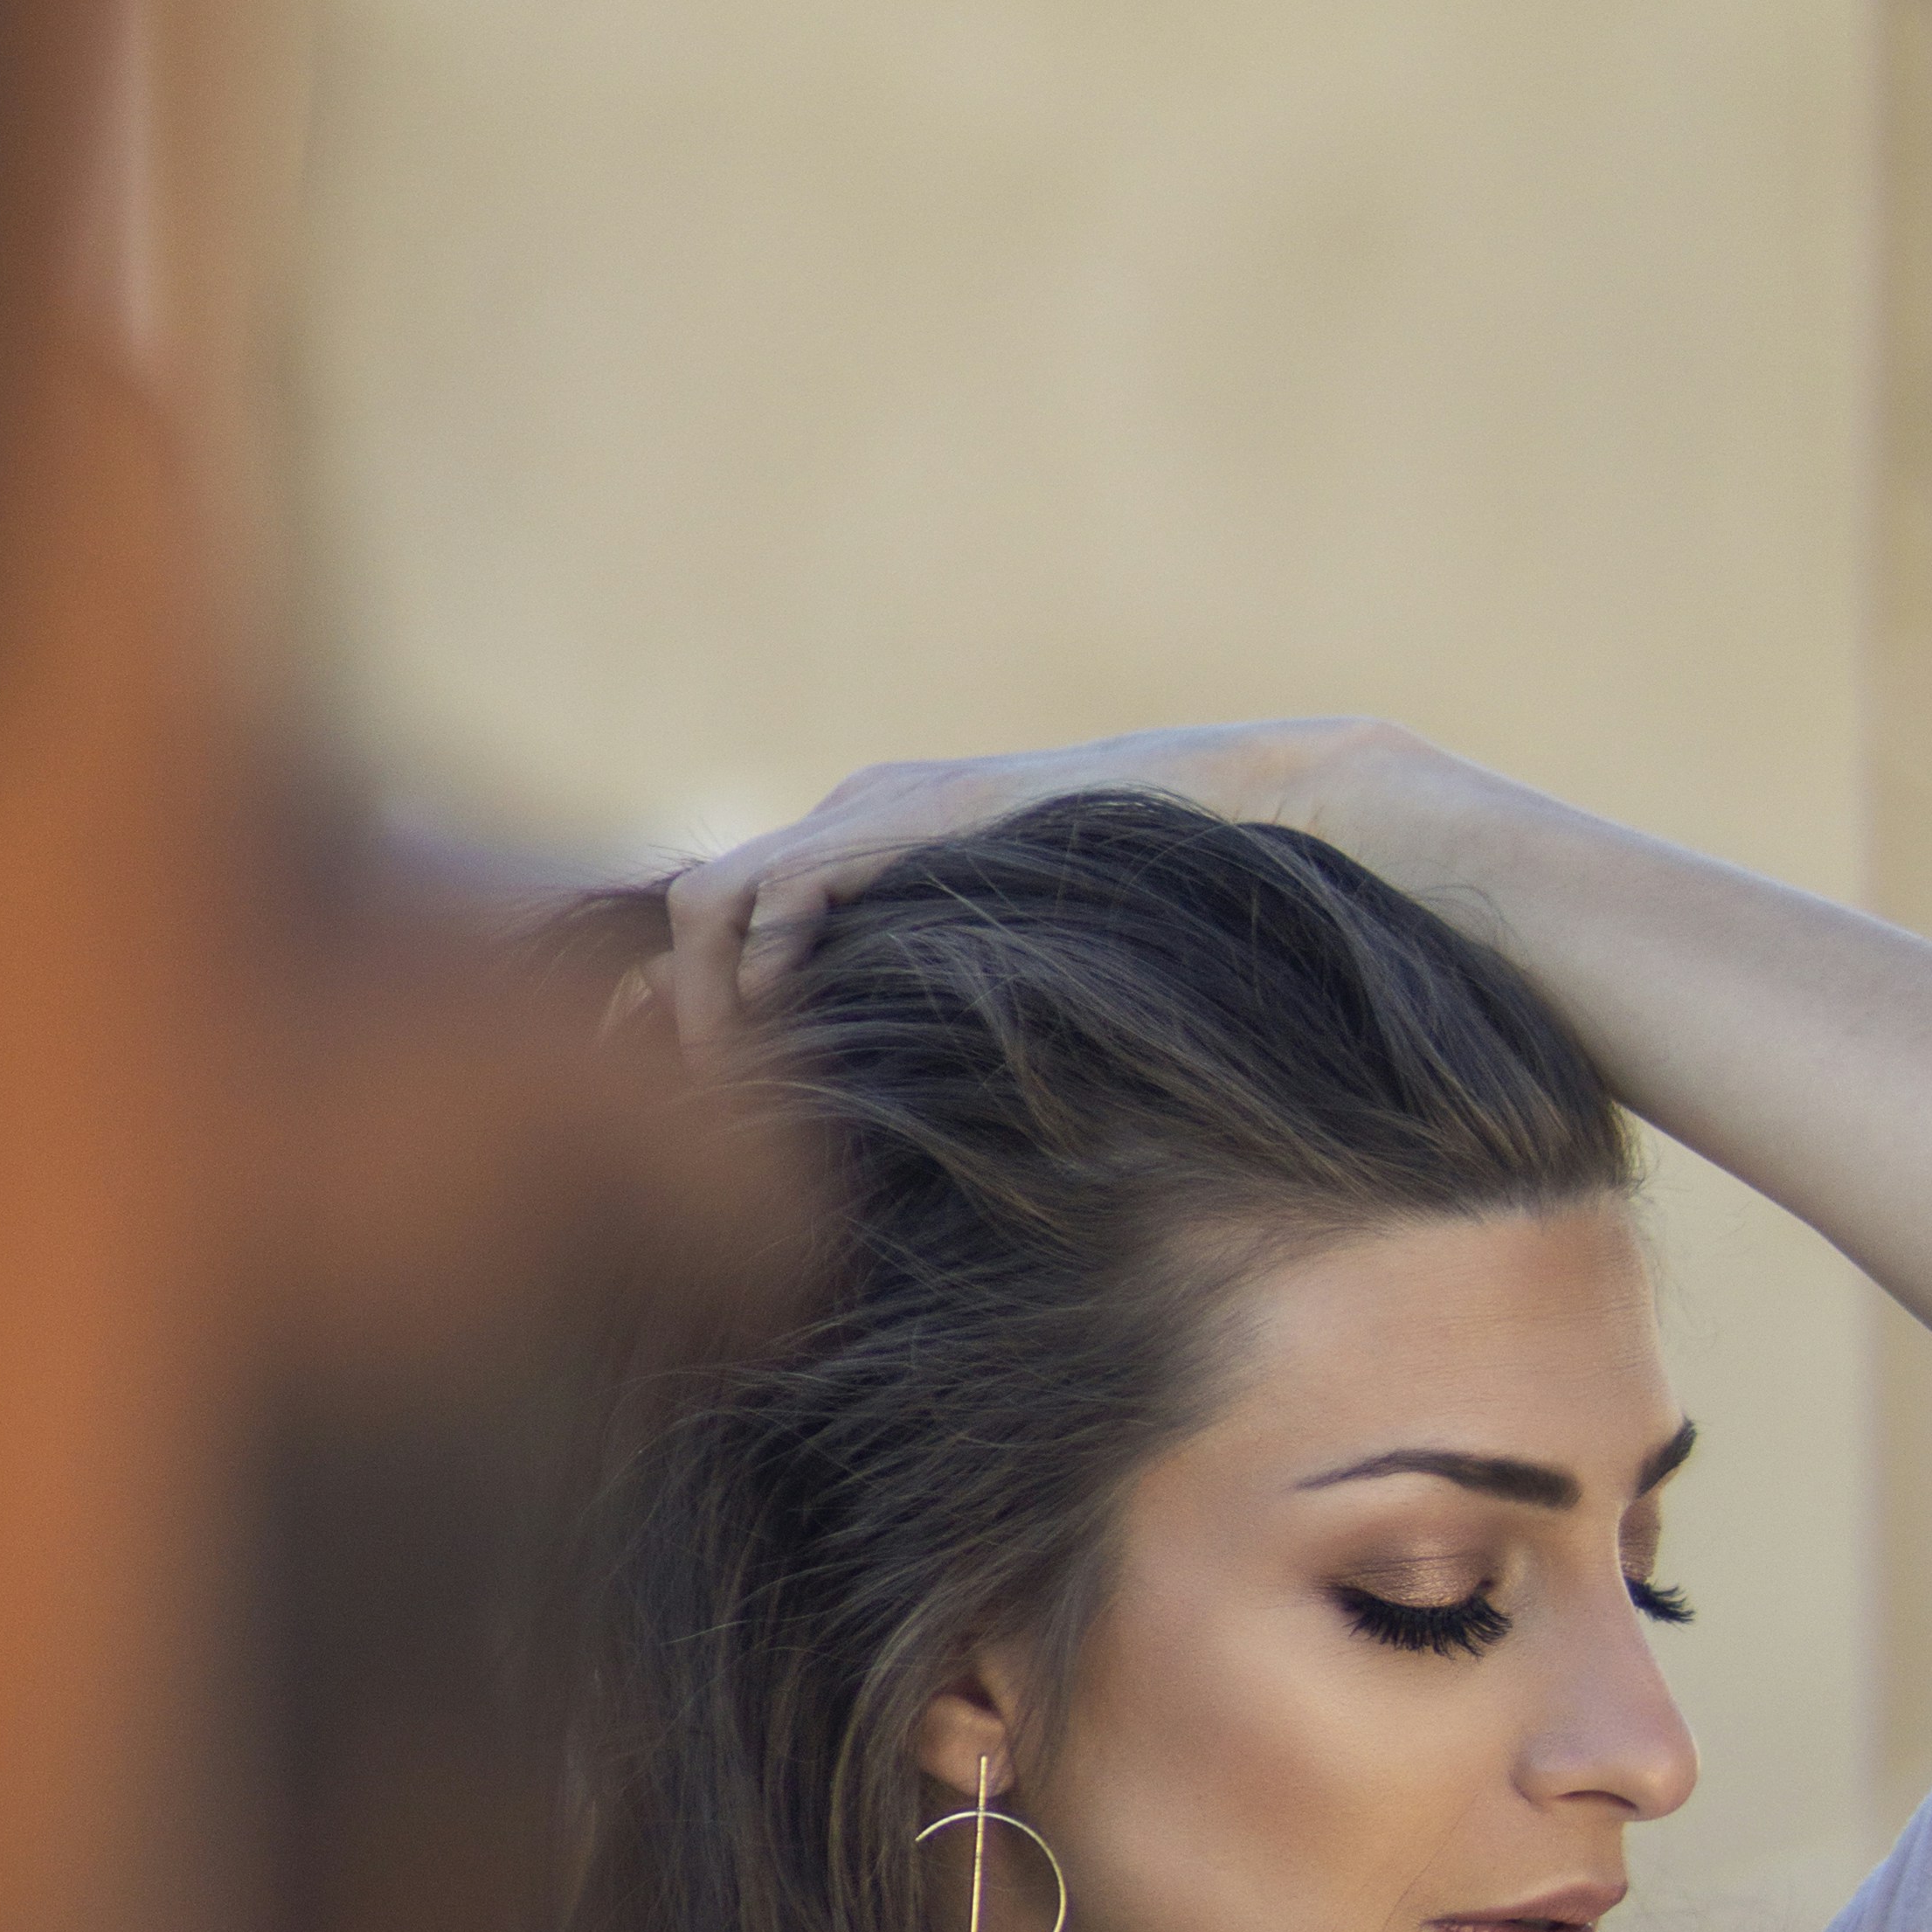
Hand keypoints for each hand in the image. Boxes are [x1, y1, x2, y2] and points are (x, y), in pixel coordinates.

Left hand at [655, 717, 1388, 1054]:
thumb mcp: (1031, 978)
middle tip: (710, 1119)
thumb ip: (953, 1016)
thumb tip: (908, 1123)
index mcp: (874, 852)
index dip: (698, 1016)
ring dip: (710, 1009)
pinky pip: (768, 894)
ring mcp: (871, 808)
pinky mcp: (901, 819)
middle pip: (693, 916)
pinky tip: (800, 1035)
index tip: (711, 1112)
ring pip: (706, 903)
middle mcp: (854, 816)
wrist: (1250, 819)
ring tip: (747, 1089)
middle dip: (681, 1021)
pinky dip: (761, 971)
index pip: (729, 924)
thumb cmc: (1167, 918)